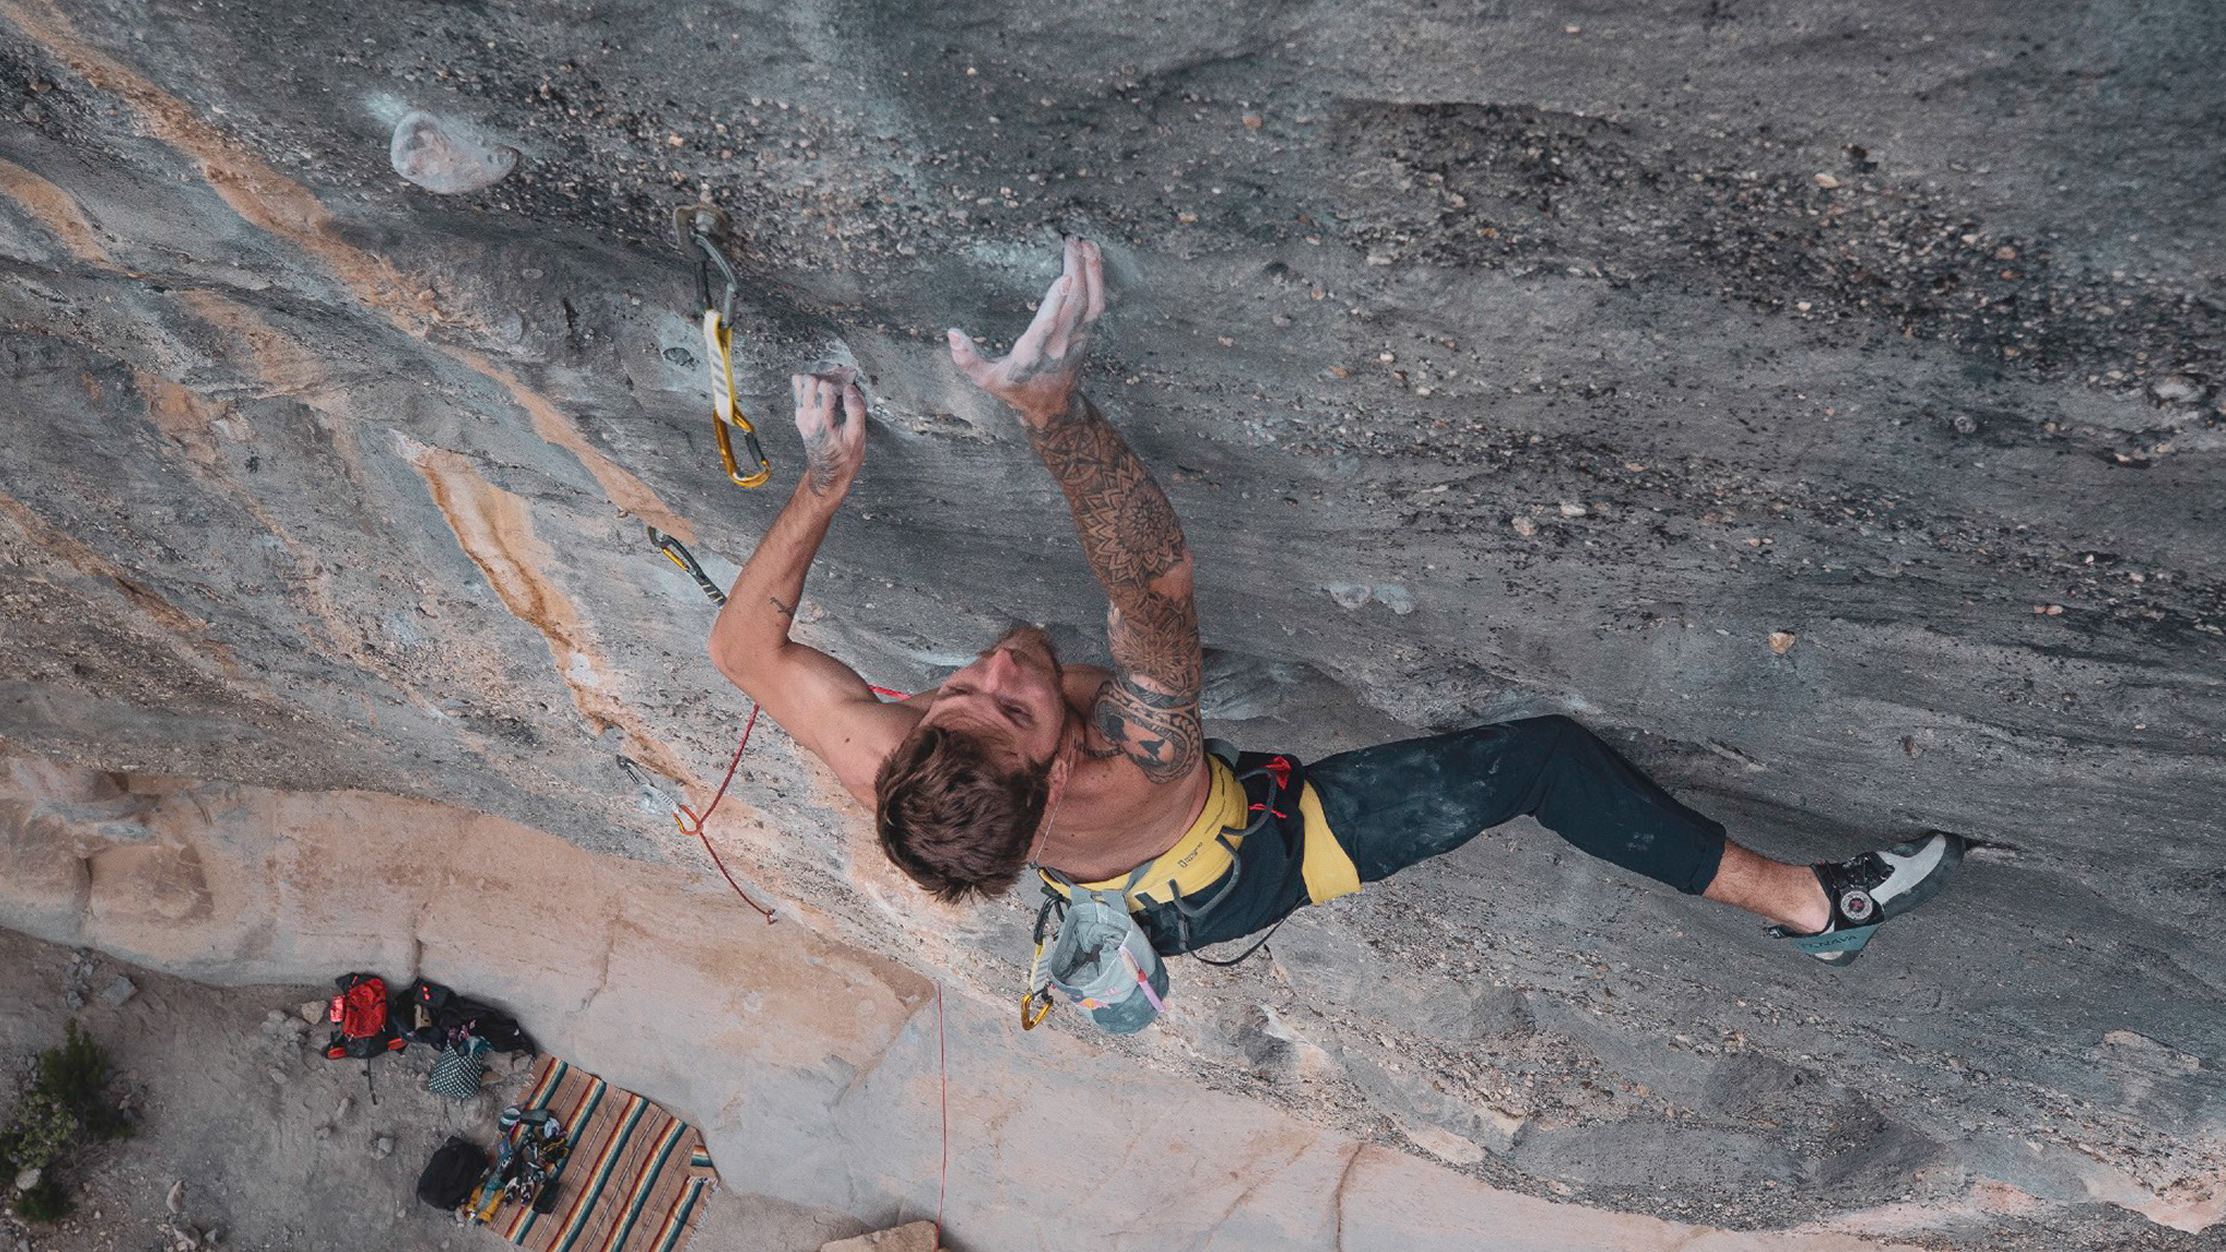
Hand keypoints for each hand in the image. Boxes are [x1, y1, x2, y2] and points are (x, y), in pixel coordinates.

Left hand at [792, 367, 865, 495]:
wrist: (828, 475)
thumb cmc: (844, 460)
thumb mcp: (857, 437)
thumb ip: (855, 410)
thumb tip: (851, 389)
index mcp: (820, 421)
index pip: (824, 386)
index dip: (840, 377)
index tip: (852, 377)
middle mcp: (806, 417)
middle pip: (809, 379)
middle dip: (829, 374)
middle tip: (845, 378)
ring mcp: (800, 416)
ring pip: (801, 382)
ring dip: (820, 377)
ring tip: (836, 382)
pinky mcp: (800, 416)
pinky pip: (800, 391)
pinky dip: (814, 384)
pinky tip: (828, 389)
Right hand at [947, 236, 1106, 425]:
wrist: (1051, 405)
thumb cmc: (1014, 388)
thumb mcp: (986, 380)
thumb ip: (967, 359)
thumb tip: (952, 334)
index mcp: (1030, 358)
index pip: (1046, 329)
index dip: (1056, 304)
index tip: (1064, 279)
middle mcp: (1058, 348)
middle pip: (1075, 308)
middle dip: (1076, 272)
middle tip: (1070, 241)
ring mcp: (1076, 341)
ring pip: (1091, 304)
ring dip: (1091, 272)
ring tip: (1086, 243)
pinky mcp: (1085, 334)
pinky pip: (1097, 305)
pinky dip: (1097, 279)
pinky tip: (1093, 256)